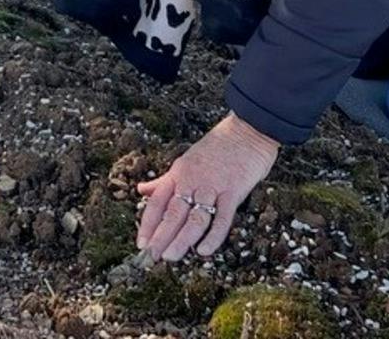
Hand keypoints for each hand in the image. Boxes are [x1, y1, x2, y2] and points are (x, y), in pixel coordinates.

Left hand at [135, 113, 279, 260]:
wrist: (248, 130)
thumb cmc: (217, 146)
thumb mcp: (185, 161)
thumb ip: (164, 180)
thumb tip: (141, 190)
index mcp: (179, 173)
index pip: (158, 201)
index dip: (148, 223)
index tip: (141, 244)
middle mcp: (192, 180)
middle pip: (173, 212)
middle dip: (161, 236)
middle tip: (152, 257)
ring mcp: (213, 186)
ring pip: (194, 217)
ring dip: (181, 239)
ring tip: (171, 257)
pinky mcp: (234, 191)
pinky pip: (222, 218)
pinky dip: (213, 235)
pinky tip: (204, 250)